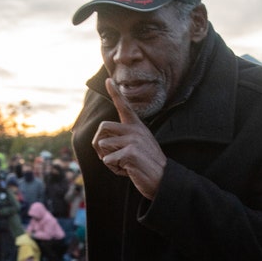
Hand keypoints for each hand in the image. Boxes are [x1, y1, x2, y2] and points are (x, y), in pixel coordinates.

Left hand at [93, 79, 165, 197]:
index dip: (116, 92)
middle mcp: (135, 130)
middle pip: (103, 127)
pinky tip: (127, 171)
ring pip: (103, 146)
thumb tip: (99, 141)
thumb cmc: (147, 165)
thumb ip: (123, 139)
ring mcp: (133, 141)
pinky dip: (113, 169)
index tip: (109, 80)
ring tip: (123, 165)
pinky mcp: (130, 153)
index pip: (125, 106)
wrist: (163, 180)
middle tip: (105, 155)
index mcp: (137, 127)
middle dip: (98, 143)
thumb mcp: (138, 146)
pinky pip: (107, 160)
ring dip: (108, 160)